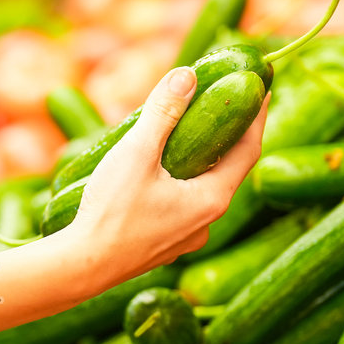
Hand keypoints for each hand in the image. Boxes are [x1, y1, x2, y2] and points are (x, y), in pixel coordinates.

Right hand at [60, 66, 265, 282]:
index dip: (257, 116)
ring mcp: (186, 237)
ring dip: (201, 160)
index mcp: (212, 199)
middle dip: (227, 135)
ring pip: (203, 189)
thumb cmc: (109, 213)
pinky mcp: (165, 245)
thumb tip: (187, 75)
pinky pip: (183, 205)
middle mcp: (207, 222)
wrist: (81, 268)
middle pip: (228, 168)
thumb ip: (163, 113)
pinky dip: (181, 181)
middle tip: (222, 104)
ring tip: (185, 134)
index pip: (249, 149)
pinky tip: (159, 172)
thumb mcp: (136, 154)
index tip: (261, 88)